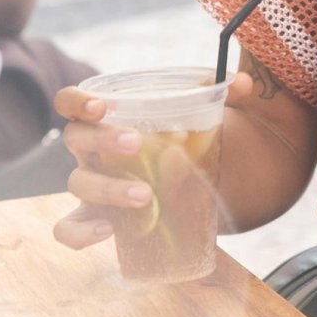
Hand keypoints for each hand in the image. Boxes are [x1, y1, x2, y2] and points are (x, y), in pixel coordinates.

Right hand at [52, 73, 252, 250]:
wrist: (188, 177)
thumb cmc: (183, 134)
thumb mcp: (202, 110)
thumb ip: (224, 92)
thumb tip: (247, 84)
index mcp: (108, 116)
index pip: (71, 102)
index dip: (77, 101)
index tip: (102, 105)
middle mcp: (91, 148)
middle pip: (76, 138)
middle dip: (103, 139)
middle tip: (137, 142)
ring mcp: (91, 183)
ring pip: (78, 184)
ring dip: (109, 188)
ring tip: (146, 195)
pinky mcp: (96, 217)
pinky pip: (69, 228)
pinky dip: (80, 232)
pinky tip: (109, 229)